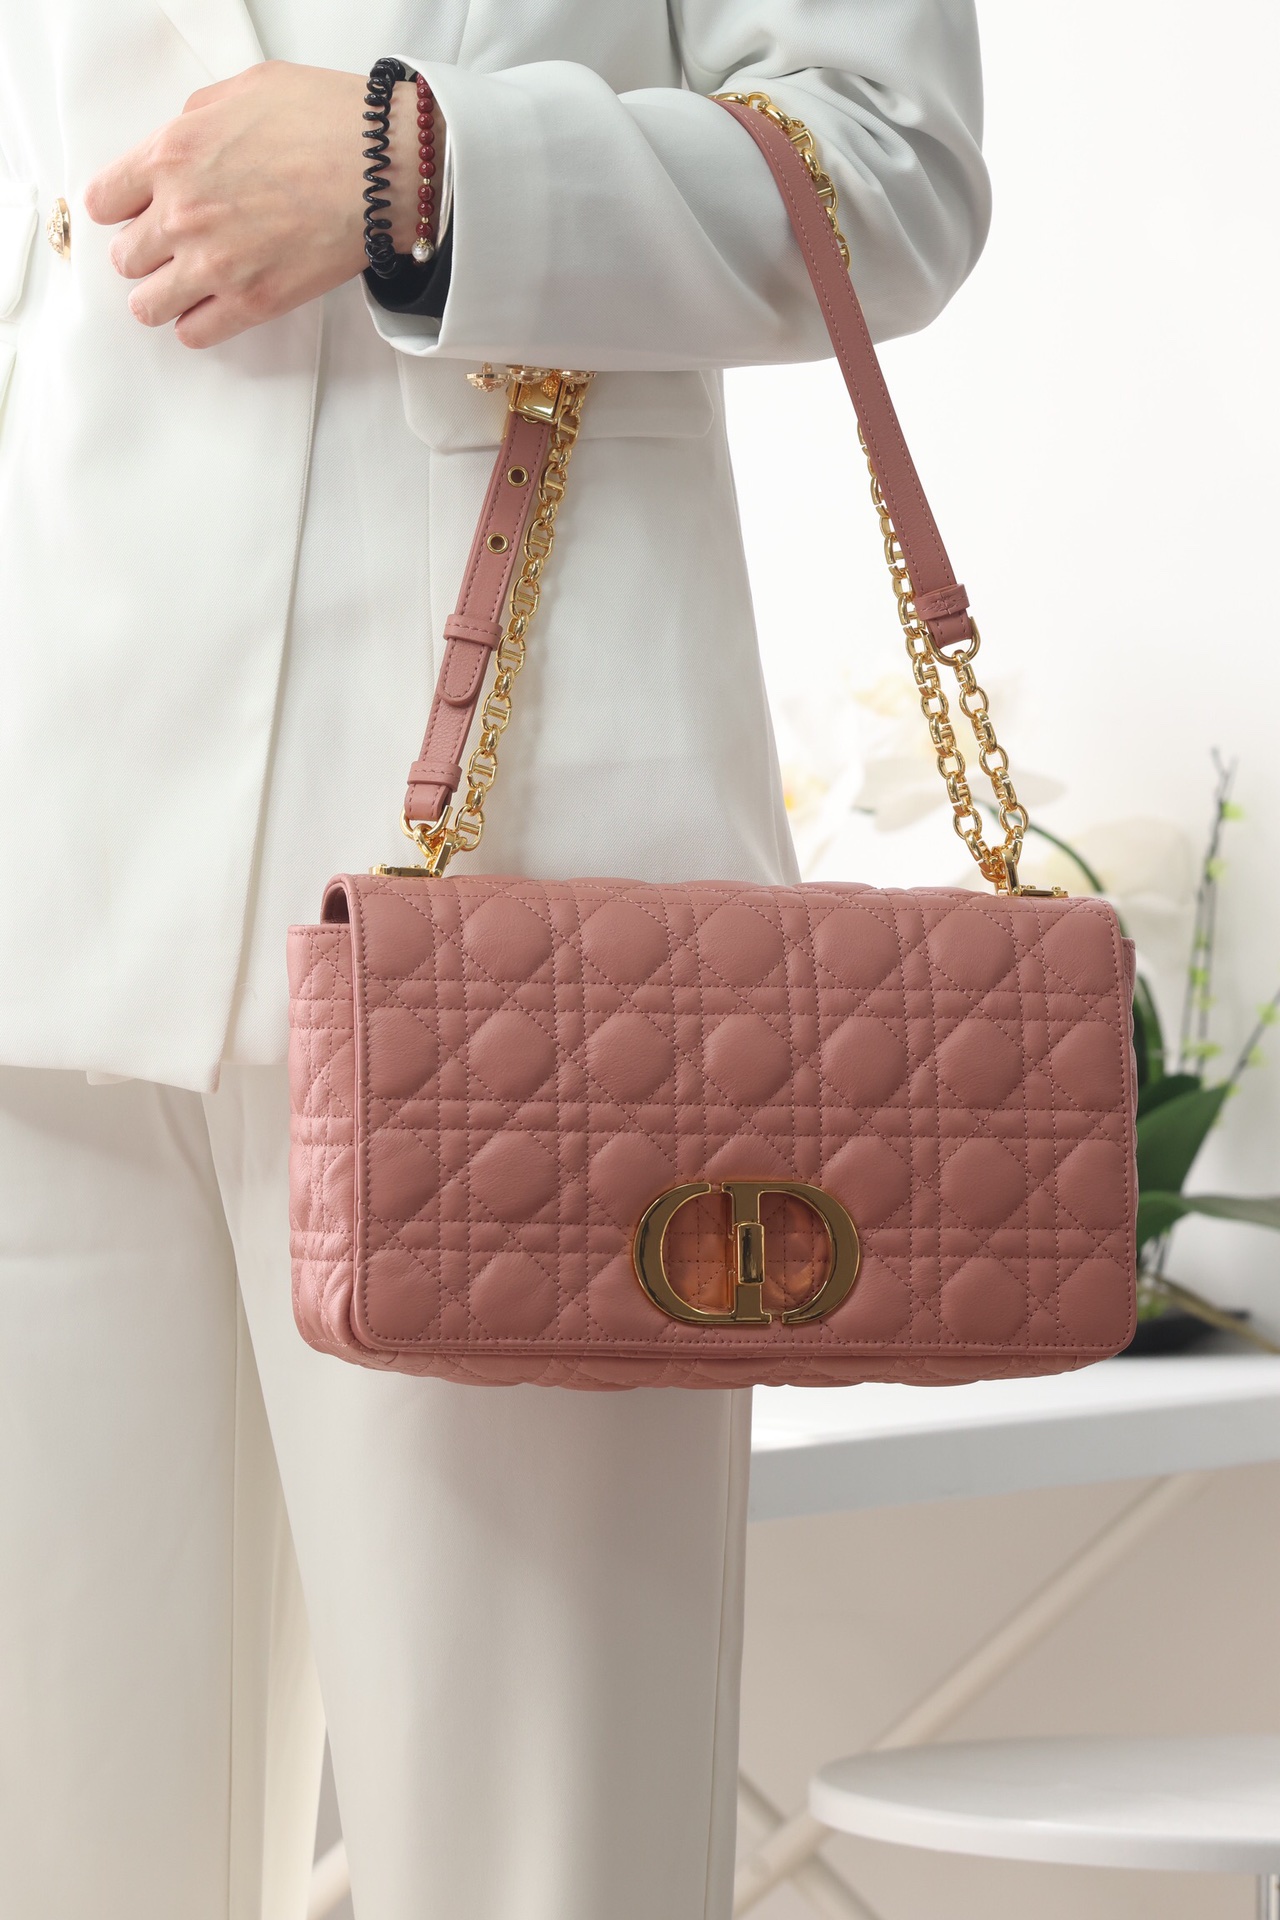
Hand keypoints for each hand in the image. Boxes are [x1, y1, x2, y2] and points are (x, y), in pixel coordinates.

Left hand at [85, 62, 428, 348]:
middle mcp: (182, 214)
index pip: (104, 200)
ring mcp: (215, 265)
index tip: (134, 213)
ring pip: (147, 305)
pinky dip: (196, 324)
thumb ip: (197, 119)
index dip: (119, 208)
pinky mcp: (253, 302)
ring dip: (162, 296)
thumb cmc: (327, 120)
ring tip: (185, 287)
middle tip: (171, 248)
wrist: (384, 166)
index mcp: (171, 155)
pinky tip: (213, 308)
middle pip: (124, 257)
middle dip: (145, 251)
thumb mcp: (244, 90)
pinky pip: (194, 333)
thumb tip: (184, 143)